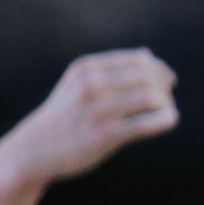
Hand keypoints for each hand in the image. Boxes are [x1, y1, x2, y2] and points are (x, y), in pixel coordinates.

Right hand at [7, 48, 177, 183]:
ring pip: (150, 97)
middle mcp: (92, 85)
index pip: (139, 59)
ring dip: (166, 103)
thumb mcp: (78, 83)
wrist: (35, 149)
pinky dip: (166, 119)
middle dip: (164, 86)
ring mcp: (97, 110)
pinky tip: (168, 120)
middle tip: (165, 99)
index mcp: (87, 68)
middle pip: (148, 76)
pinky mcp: (105, 135)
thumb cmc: (65, 116)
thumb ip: (111, 68)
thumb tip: (148, 55)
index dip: (159, 69)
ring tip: (165, 111)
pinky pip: (146, 123)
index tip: (166, 81)